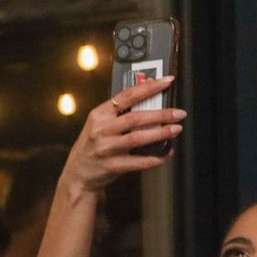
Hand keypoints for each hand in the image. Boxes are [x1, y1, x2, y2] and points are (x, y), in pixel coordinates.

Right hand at [63, 78, 183, 193]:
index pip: (127, 96)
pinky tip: (166, 153)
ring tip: (176, 129)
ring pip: (138, 138)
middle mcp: (101, 130)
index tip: (166, 81)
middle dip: (161, 114)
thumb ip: (119, 112)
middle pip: (135, 118)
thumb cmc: (92, 146)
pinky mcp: (113, 166)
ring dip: (161, 133)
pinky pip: (140, 161)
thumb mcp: (98, 124)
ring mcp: (106, 149)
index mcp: (98, 115)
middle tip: (179, 113)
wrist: (78, 174)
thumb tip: (148, 93)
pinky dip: (156, 157)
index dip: (149, 87)